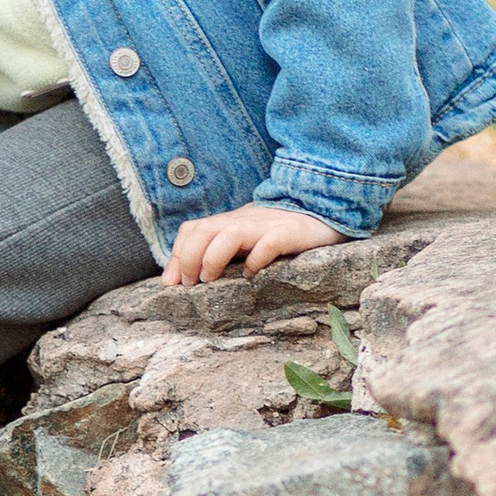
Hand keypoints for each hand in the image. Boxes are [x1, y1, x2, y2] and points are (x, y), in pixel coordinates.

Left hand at [162, 202, 343, 287]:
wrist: (322, 210)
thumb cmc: (279, 231)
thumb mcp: (245, 238)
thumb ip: (220, 250)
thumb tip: (184, 277)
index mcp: (230, 222)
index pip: (193, 229)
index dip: (177, 254)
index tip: (172, 283)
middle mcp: (243, 221)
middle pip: (204, 229)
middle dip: (188, 258)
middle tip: (189, 285)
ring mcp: (265, 226)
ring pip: (229, 234)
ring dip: (212, 257)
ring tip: (210, 280)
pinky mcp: (288, 234)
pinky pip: (268, 244)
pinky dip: (256, 260)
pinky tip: (252, 274)